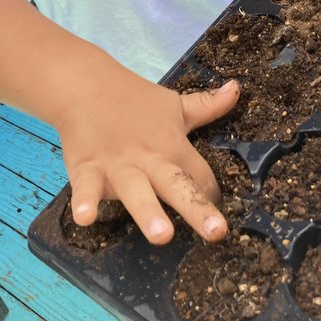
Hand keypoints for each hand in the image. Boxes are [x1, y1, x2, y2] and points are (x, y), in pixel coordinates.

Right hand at [57, 79, 239, 244]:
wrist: (86, 85)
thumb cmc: (134, 100)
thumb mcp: (175, 104)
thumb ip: (207, 105)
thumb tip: (236, 88)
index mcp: (174, 147)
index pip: (202, 177)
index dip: (213, 196)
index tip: (219, 217)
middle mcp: (150, 160)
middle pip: (177, 186)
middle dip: (197, 209)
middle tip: (217, 232)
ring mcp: (118, 166)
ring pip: (136, 191)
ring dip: (148, 212)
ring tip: (161, 235)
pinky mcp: (86, 168)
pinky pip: (85, 188)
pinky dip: (84, 201)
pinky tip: (85, 218)